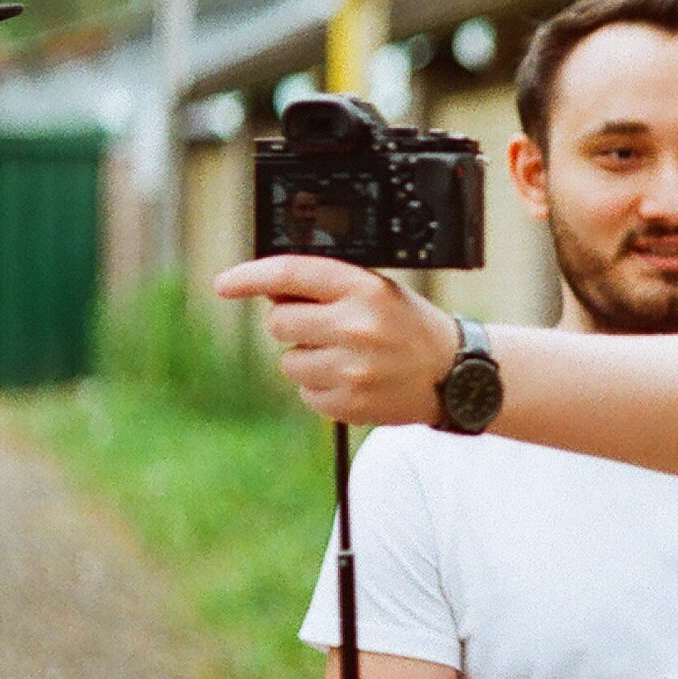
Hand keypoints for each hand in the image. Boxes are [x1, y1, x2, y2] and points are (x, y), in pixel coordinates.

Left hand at [213, 256, 460, 426]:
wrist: (452, 374)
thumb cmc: (409, 326)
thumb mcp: (377, 291)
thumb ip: (327, 289)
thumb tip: (270, 293)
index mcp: (363, 289)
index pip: (291, 275)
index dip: (250, 277)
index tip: (225, 283)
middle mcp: (355, 326)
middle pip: (279, 323)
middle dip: (292, 325)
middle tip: (325, 328)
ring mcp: (352, 368)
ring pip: (289, 362)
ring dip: (308, 360)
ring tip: (348, 358)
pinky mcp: (349, 403)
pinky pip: (306, 393)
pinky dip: (322, 388)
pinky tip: (353, 380)